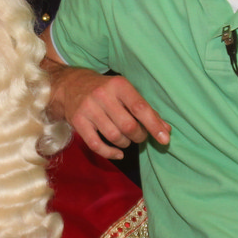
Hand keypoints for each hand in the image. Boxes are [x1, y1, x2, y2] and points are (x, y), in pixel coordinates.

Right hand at [48, 65, 170, 159]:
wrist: (71, 84)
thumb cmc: (105, 89)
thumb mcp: (125, 91)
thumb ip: (146, 110)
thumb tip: (166, 130)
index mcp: (118, 85)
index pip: (140, 107)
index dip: (154, 125)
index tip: (165, 139)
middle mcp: (102, 95)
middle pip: (128, 125)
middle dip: (139, 136)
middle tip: (140, 135)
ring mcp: (88, 109)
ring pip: (114, 136)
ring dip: (125, 143)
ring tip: (126, 140)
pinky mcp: (78, 122)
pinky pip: (96, 145)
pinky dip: (110, 153)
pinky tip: (118, 153)